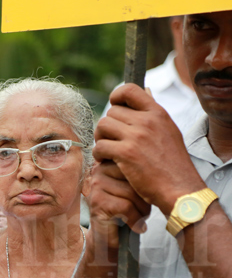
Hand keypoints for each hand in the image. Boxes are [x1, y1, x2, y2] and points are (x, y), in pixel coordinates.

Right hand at [88, 161, 150, 248]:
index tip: (149, 194)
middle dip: (146, 196)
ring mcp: (96, 185)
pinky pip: (125, 206)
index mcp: (110, 162)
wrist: (106, 237)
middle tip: (146, 210)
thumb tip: (163, 164)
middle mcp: (100, 170)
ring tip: (142, 219)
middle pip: (135, 176)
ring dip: (143, 210)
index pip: (137, 164)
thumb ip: (141, 173)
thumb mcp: (135, 186)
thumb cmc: (126, 209)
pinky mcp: (97, 202)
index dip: (148, 181)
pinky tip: (137, 227)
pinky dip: (135, 220)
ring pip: (132, 192)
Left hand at [94, 84, 205, 214]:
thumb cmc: (172, 163)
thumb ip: (153, 114)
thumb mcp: (168, 131)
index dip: (116, 96)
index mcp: (158, 113)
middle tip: (110, 140)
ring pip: (102, 126)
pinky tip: (107, 161)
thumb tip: (146, 90)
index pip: (129, 89)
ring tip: (108, 150)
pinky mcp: (126, 153)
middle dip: (107, 127)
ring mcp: (136, 137)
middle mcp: (147, 121)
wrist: (179, 188)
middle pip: (110, 112)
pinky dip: (99, 155)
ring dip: (101, 139)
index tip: (114, 109)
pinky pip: (100, 146)